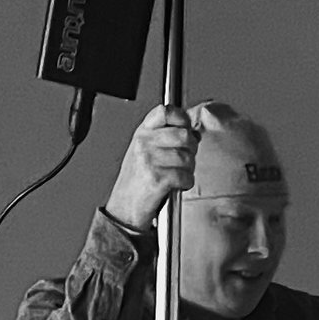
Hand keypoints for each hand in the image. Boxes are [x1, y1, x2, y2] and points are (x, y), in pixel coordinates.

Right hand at [106, 105, 201, 233]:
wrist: (124, 208)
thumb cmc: (138, 181)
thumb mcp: (145, 151)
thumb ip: (166, 137)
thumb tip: (194, 133)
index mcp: (142, 132)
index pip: (166, 111)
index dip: (182, 118)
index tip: (186, 128)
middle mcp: (143, 143)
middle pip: (184, 135)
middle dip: (192, 149)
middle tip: (185, 159)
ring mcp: (149, 160)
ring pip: (187, 157)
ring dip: (189, 169)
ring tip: (178, 175)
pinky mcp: (156, 179)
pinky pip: (185, 176)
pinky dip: (186, 183)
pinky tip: (177, 185)